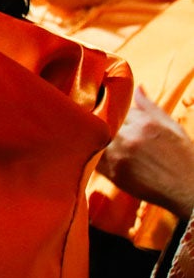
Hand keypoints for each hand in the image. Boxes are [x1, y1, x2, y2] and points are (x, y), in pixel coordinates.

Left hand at [98, 88, 193, 215]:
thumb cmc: (184, 158)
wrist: (188, 189)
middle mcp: (130, 137)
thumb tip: (138, 88)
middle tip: (99, 124)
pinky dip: (93, 154)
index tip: (112, 113)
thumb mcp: (173, 128)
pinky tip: (99, 154)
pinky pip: (93, 158)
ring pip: (96, 138)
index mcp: (146, 123)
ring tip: (97, 139)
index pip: (118, 107)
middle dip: (103, 122)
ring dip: (96, 138)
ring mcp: (119, 156)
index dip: (115, 110)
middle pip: (103, 122)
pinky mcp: (113, 173)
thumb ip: (151, 107)